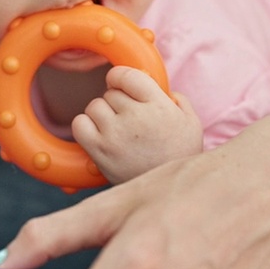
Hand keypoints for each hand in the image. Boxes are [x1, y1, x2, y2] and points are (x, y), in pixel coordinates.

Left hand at [71, 66, 202, 183]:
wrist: (170, 193)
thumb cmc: (180, 154)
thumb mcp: (191, 121)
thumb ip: (176, 98)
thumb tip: (154, 83)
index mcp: (158, 105)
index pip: (126, 74)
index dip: (120, 77)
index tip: (121, 84)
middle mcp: (135, 117)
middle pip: (110, 92)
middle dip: (117, 101)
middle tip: (128, 118)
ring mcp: (115, 134)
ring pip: (94, 106)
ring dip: (102, 114)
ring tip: (116, 129)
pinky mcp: (99, 152)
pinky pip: (79, 124)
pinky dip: (85, 126)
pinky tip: (99, 134)